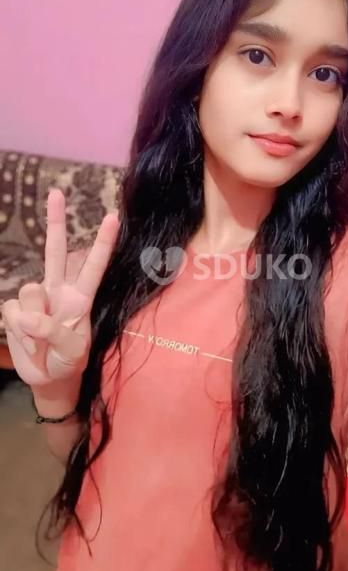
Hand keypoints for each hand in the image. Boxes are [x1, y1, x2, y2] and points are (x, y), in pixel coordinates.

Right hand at [1, 189, 119, 387]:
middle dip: (56, 221)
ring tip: (42, 340)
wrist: (49, 379)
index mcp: (81, 297)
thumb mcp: (71, 350)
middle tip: (58, 192)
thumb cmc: (69, 361)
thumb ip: (52, 330)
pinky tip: (27, 341)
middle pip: (56, 250)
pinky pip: (11, 311)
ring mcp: (36, 299)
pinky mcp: (15, 310)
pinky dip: (18, 330)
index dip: (102, 243)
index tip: (113, 217)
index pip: (94, 265)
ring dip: (32, 319)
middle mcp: (59, 290)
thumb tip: (25, 313)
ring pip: (29, 291)